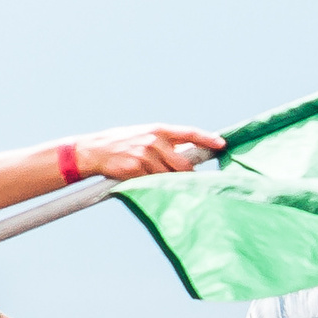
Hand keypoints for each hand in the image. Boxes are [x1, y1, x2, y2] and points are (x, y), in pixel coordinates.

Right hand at [69, 124, 224, 181]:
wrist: (96, 149)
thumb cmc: (124, 143)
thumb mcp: (146, 135)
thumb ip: (166, 143)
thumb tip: (190, 152)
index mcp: (159, 130)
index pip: (189, 133)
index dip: (207, 139)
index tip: (222, 144)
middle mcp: (155, 141)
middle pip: (184, 165)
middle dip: (189, 175)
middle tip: (190, 181)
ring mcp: (146, 156)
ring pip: (170, 177)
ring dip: (171, 183)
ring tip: (165, 183)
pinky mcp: (136, 170)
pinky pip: (154, 184)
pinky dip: (156, 187)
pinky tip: (149, 184)